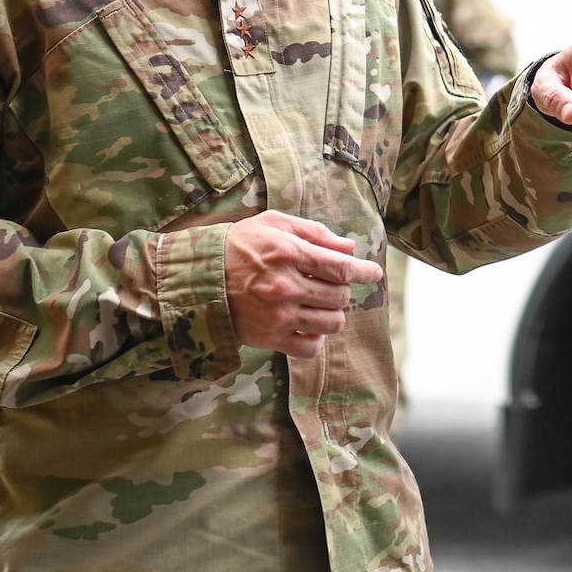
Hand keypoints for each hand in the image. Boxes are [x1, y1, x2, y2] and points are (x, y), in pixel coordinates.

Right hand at [223, 211, 381, 358]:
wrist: (197, 278)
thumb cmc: (239, 245)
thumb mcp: (274, 224)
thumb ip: (315, 232)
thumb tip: (349, 247)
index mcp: (289, 254)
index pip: (341, 268)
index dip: (364, 271)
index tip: (374, 273)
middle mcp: (286, 287)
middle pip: (340, 296)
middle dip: (342, 290)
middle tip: (330, 284)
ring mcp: (278, 315)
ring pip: (331, 323)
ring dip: (333, 313)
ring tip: (319, 304)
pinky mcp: (269, 338)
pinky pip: (310, 347)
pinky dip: (316, 338)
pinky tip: (307, 324)